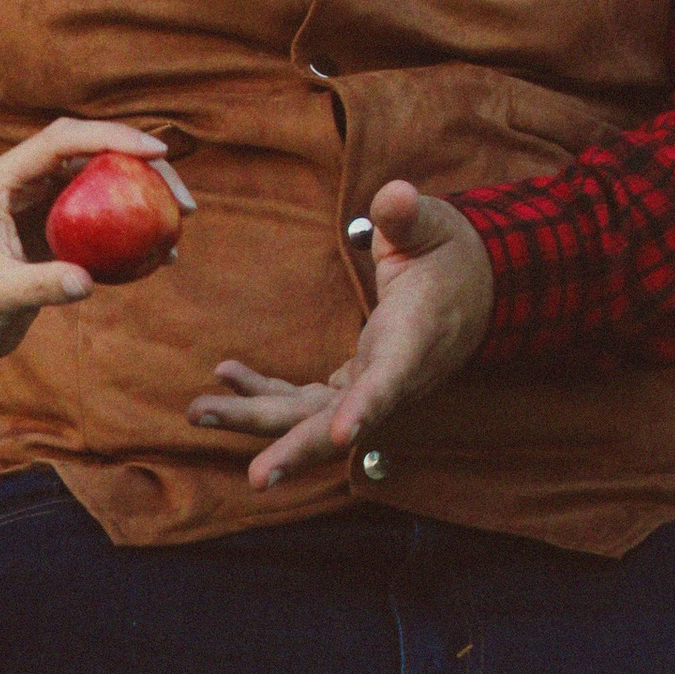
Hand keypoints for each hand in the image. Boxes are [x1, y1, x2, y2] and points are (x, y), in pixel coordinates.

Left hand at [0, 117, 191, 410]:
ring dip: (141, 195)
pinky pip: (101, 219)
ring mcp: (40, 205)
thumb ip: (40, 285)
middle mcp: (22, 183)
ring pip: (101, 184)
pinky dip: (131, 230)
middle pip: (90, 154)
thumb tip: (86, 281)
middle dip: (141, 165)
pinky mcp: (54, 232)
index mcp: (1, 180)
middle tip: (183, 197)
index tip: (155, 153)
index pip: (61, 141)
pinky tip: (160, 254)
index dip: (110, 138)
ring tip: (181, 220)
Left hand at [187, 179, 493, 489]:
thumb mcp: (434, 227)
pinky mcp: (353, 385)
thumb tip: (393, 195)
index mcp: (414, 340)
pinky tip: (225, 375)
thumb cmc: (451, 256)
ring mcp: (370, 388)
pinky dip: (263, 392)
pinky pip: (304, 400)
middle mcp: (391, 378)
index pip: (389, 382)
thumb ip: (408, 218)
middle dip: (294, 449)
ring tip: (198, 411)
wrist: (475, 291)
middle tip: (254, 478)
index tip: (343, 436)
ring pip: (310, 419)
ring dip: (255, 418)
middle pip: (339, 425)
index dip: (366, 409)